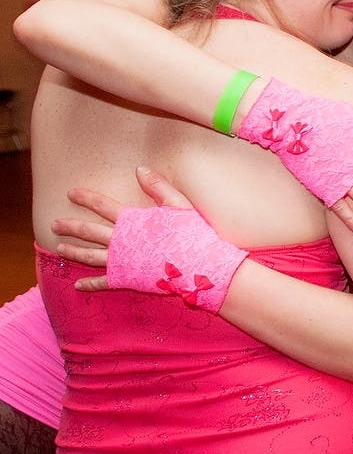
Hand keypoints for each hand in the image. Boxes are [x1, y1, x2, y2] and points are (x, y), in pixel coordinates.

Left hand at [52, 167, 193, 290]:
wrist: (198, 265)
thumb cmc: (192, 234)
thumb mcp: (179, 204)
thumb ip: (158, 186)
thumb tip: (139, 168)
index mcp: (133, 221)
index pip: (103, 206)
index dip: (86, 198)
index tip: (71, 193)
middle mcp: (121, 240)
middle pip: (90, 231)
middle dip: (71, 226)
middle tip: (54, 224)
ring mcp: (122, 261)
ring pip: (91, 255)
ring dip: (74, 251)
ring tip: (59, 248)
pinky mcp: (127, 278)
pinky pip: (104, 281)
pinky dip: (89, 283)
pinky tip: (78, 285)